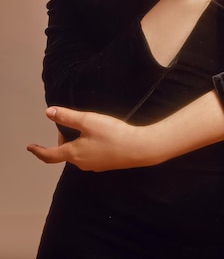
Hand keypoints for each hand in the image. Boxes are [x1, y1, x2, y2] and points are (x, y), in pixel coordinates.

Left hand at [27, 107, 144, 171]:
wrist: (138, 148)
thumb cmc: (111, 133)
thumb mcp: (87, 121)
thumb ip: (67, 117)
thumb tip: (48, 113)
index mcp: (73, 153)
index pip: (50, 155)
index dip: (38, 151)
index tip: (30, 147)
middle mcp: (81, 163)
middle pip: (64, 152)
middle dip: (62, 139)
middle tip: (68, 122)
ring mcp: (94, 166)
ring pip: (77, 153)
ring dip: (75, 142)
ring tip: (84, 127)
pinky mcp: (105, 164)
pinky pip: (89, 155)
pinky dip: (86, 145)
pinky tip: (98, 136)